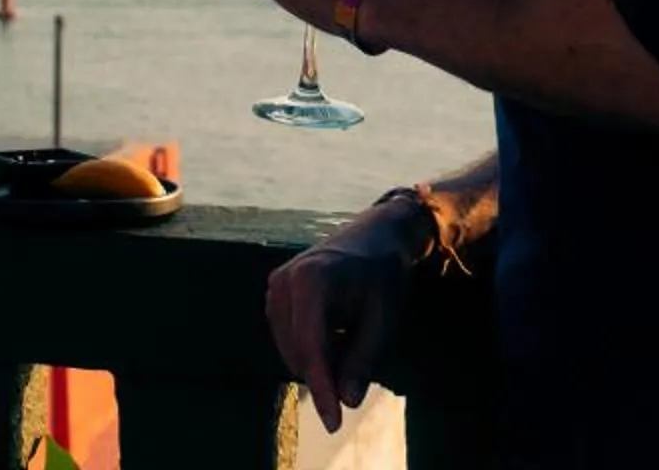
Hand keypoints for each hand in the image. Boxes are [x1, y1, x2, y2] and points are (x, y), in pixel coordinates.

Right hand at [265, 197, 429, 433]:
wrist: (374, 235)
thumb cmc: (383, 275)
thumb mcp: (383, 319)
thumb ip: (363, 359)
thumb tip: (347, 400)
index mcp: (311, 281)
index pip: (311, 348)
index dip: (322, 389)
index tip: (335, 423)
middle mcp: (283, 282)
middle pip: (299, 353)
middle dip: (328, 371)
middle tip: (362, 350)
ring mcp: (274, 286)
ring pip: (292, 350)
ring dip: (321, 359)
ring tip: (350, 333)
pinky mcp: (274, 292)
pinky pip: (289, 338)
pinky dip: (313, 347)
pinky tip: (337, 329)